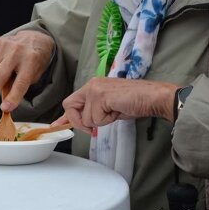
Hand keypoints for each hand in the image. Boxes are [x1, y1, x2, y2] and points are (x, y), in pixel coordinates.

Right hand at [0, 30, 54, 112]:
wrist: (35, 38)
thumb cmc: (36, 59)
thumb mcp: (36, 73)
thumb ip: (22, 85)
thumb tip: (6, 98)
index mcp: (31, 60)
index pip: (20, 83)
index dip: (12, 97)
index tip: (5, 108)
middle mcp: (17, 51)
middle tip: (4, 88)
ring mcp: (5, 45)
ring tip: (6, 73)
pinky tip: (3, 63)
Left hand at [60, 77, 179, 133]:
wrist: (151, 97)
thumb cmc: (135, 102)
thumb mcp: (110, 107)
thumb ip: (95, 112)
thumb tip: (85, 124)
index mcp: (93, 86)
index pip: (72, 101)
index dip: (65, 116)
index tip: (57, 125)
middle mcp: (91, 85)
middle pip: (70, 106)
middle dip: (79, 121)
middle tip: (95, 125)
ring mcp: (94, 89)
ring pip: (86, 118)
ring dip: (100, 121)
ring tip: (115, 112)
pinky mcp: (100, 96)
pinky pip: (95, 119)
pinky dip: (106, 121)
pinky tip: (117, 111)